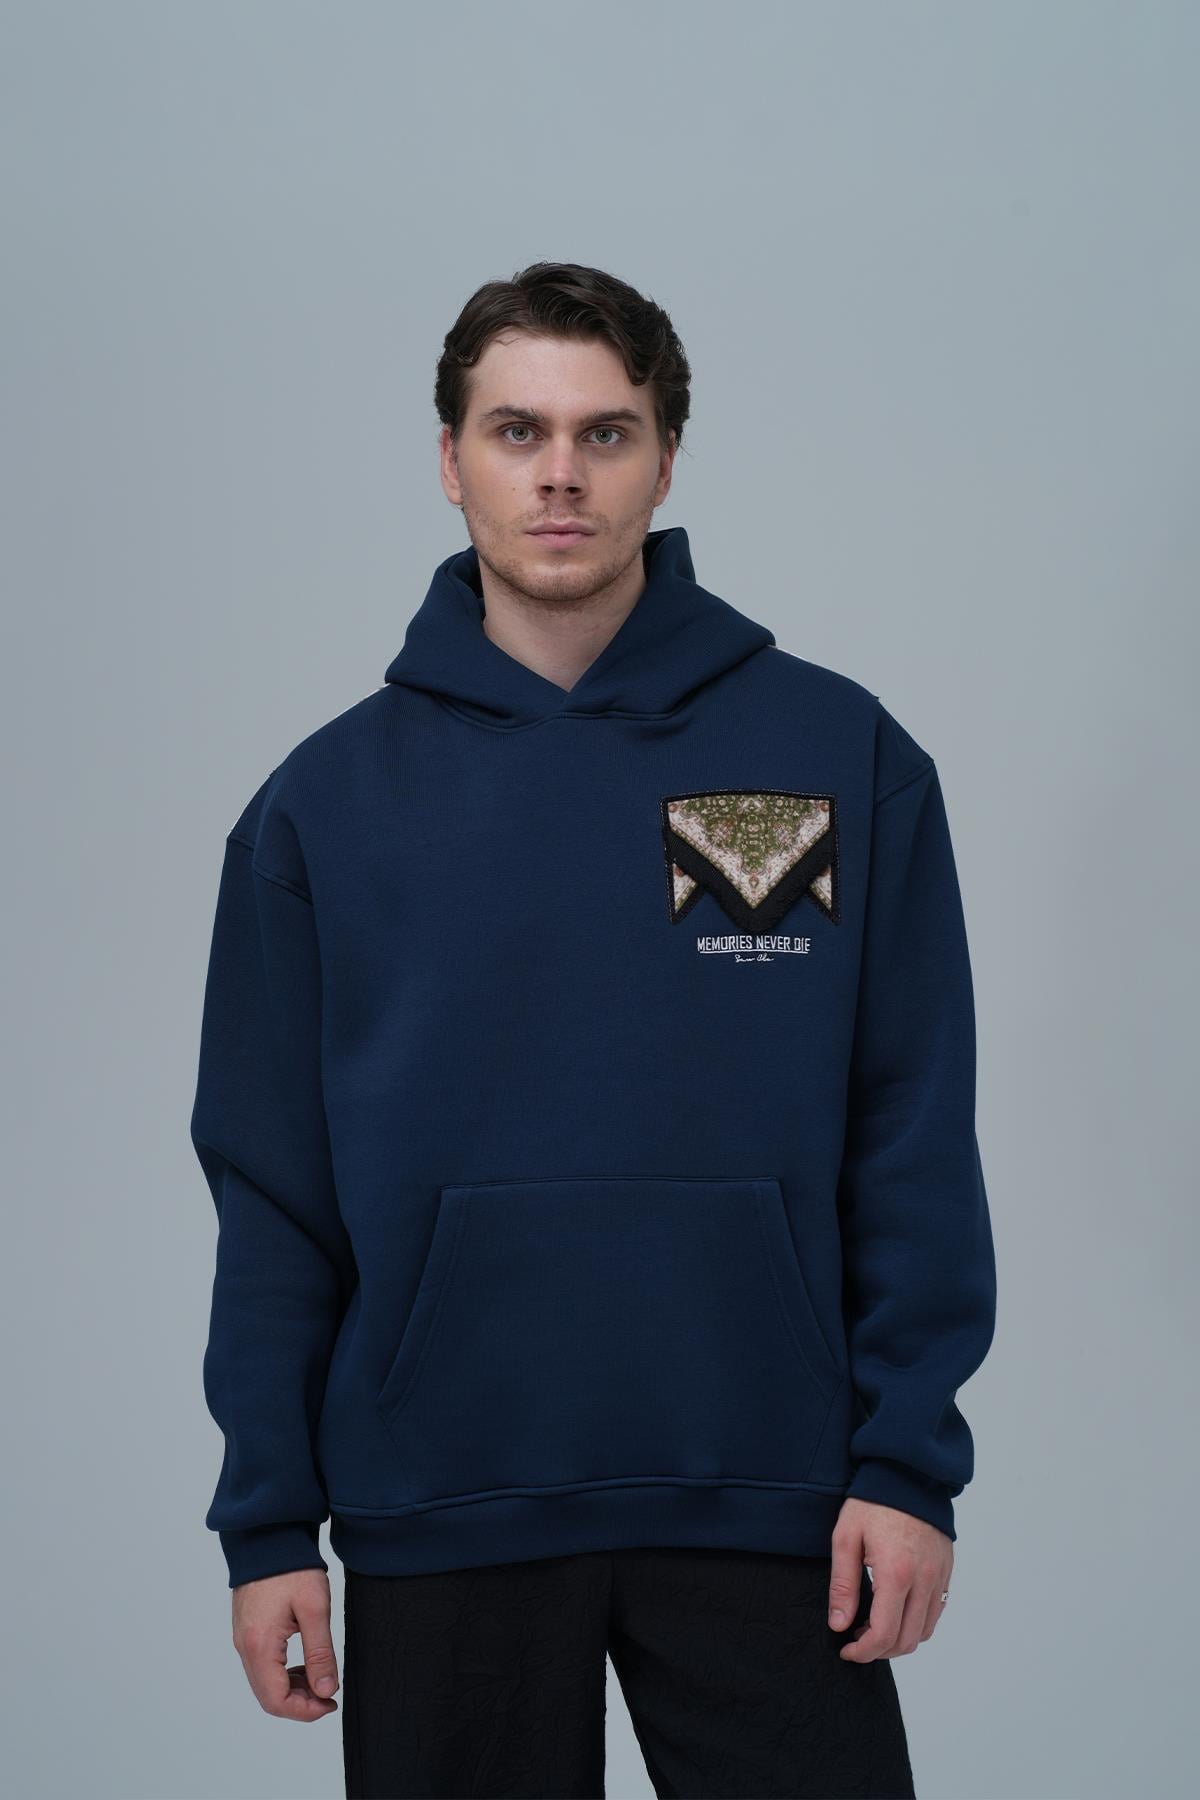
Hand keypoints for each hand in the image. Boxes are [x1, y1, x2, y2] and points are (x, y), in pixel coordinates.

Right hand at [231, 1567, 339, 1718]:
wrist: (268, 1535)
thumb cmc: (292, 1568)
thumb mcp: (314, 1609)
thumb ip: (320, 1653)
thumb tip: (326, 1691)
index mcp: (259, 1646)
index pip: (276, 1701)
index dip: (305, 1711)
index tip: (331, 1703)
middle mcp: (244, 1647)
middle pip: (268, 1696)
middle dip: (300, 1703)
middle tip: (329, 1694)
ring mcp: (243, 1639)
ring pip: (264, 1682)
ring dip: (292, 1689)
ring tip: (320, 1677)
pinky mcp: (246, 1630)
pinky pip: (262, 1665)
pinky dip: (283, 1673)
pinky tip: (304, 1661)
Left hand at [827, 1498, 952, 1660]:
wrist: (908, 1474)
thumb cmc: (873, 1502)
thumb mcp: (846, 1538)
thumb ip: (843, 1585)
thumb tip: (839, 1625)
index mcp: (896, 1573)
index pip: (884, 1634)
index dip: (863, 1652)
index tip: (846, 1649)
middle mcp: (924, 1580)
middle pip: (907, 1641)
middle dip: (879, 1650)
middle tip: (856, 1640)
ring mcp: (939, 1577)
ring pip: (924, 1632)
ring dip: (899, 1640)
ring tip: (874, 1626)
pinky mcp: (946, 1571)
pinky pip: (935, 1612)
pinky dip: (916, 1623)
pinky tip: (895, 1611)